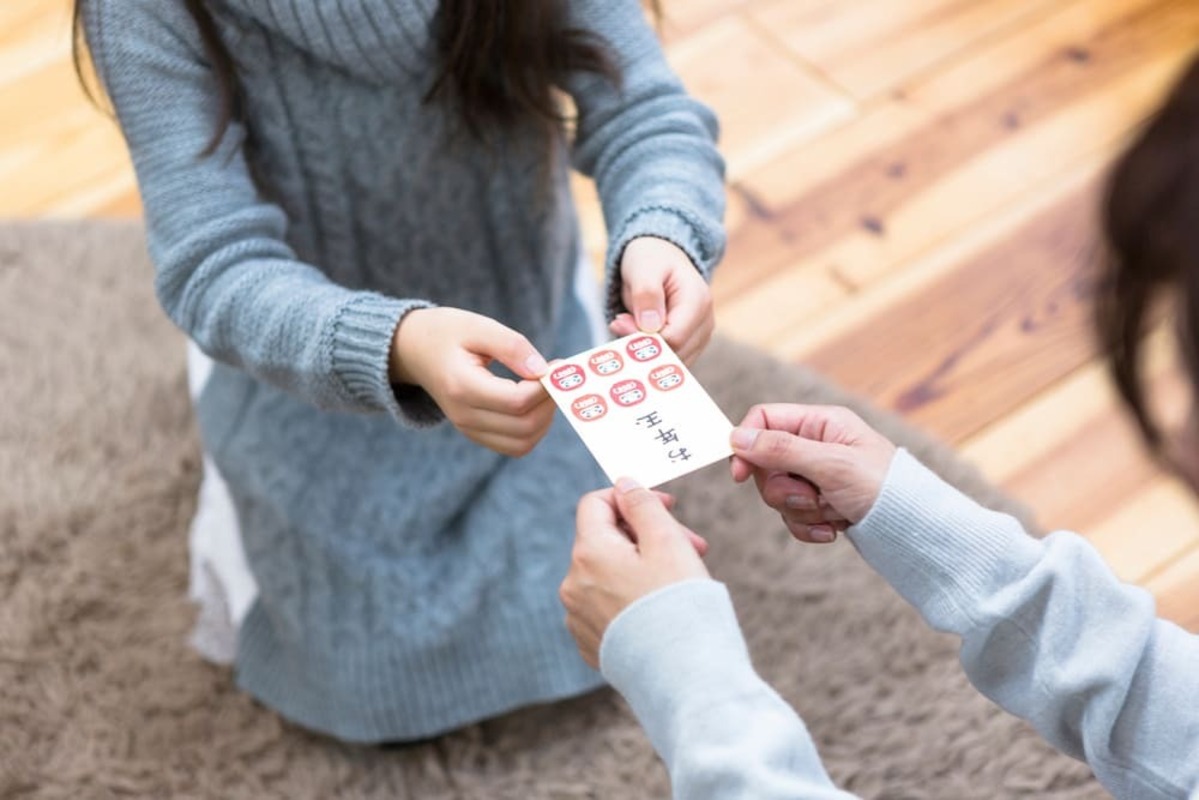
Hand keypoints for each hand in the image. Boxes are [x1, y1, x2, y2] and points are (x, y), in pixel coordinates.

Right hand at [390, 307, 554, 456]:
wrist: (413, 351)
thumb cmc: (446, 333)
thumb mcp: (478, 326)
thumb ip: (512, 346)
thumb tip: (544, 371)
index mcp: (462, 387)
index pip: (517, 401)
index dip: (546, 387)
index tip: (558, 365)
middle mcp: (464, 415)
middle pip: (524, 426)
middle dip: (550, 403)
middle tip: (557, 378)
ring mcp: (468, 428)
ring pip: (523, 442)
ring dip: (545, 419)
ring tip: (545, 390)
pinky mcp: (475, 433)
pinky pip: (514, 445)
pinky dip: (533, 429)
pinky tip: (534, 402)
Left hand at [560, 479, 709, 667]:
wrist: (684, 679)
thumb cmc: (679, 605)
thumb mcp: (667, 541)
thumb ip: (642, 504)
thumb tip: (623, 483)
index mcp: (588, 553)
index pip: (595, 503)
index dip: (631, 497)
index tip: (668, 506)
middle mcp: (573, 584)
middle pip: (607, 539)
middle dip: (648, 535)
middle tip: (694, 545)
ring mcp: (579, 617)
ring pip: (609, 573)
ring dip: (644, 565)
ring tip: (685, 578)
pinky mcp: (591, 644)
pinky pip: (608, 605)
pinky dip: (634, 596)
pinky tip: (665, 608)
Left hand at [610, 236, 713, 363]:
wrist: (661, 257)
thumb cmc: (652, 260)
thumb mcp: (644, 268)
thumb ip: (647, 294)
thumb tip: (650, 327)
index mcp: (698, 302)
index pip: (674, 339)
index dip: (644, 339)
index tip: (619, 323)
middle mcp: (705, 323)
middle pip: (674, 354)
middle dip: (642, 345)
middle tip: (619, 322)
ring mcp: (700, 336)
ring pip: (671, 362)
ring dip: (644, 350)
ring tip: (626, 322)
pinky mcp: (691, 345)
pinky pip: (668, 361)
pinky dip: (649, 353)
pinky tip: (635, 332)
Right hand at [729, 405, 896, 542]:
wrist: (916, 529)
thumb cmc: (883, 487)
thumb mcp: (831, 464)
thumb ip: (781, 449)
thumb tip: (736, 437)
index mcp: (821, 423)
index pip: (765, 420)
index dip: (747, 444)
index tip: (740, 474)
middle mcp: (817, 445)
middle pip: (766, 462)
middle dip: (784, 488)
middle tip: (811, 497)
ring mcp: (818, 476)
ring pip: (778, 493)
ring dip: (801, 509)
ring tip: (833, 512)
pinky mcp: (821, 503)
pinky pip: (793, 515)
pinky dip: (810, 526)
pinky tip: (834, 529)